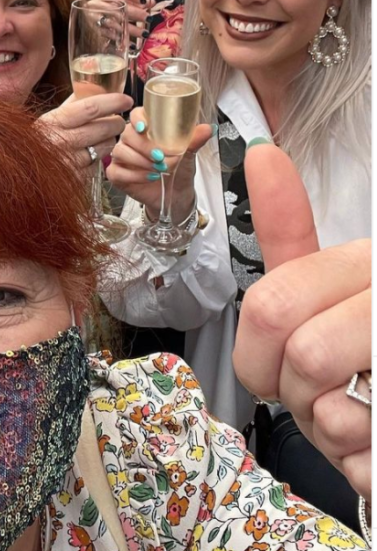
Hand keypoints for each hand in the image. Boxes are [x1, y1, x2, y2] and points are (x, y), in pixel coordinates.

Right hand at [39, 91, 132, 174]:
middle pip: (104, 128)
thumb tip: (93, 88)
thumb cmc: (37, 143)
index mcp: (54, 122)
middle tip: (118, 121)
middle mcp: (62, 141)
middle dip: (116, 123)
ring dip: (109, 141)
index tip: (126, 100)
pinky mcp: (76, 180)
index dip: (113, 102)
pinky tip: (89, 156)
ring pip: (105, 147)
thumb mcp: (47, 121)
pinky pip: (97, 165)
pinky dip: (97, 159)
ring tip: (101, 139)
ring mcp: (70, 162)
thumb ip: (69, 106)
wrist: (21, 175)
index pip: (91, 108)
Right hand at [84, 0, 152, 42]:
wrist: (81, 18)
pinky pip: (107, 34)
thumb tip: (152, 3)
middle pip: (117, 5)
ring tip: (143, 32)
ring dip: (130, 28)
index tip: (146, 1)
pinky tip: (129, 42)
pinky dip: (119, 38)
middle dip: (134, 12)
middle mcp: (93, 2)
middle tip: (147, 18)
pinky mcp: (90, 29)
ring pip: (113, 21)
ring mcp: (90, 16)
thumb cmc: (100, 7)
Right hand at [106, 107, 212, 220]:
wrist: (177, 194)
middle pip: (128, 134)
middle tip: (161, 157)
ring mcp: (121, 156)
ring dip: (141, 162)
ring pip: (121, 152)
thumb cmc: (180, 168)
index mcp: (146, 128)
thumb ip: (194, 140)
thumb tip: (208, 129)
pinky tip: (149, 177)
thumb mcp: (189, 153)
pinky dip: (134, 175)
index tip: (145, 127)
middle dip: (145, 146)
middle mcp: (131, 140)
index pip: (135, 115)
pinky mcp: (117, 173)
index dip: (138, 119)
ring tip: (159, 170)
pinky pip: (117, 171)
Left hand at [234, 143, 370, 496]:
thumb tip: (263, 154)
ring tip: (360, 413)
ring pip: (325, 410)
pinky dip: (362, 468)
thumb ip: (289, 233)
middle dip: (289, 388)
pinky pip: (365, 463)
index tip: (277, 364)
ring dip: (330, 431)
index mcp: (365, 266)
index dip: (258, 352)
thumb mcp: (328, 292)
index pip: (269, 306)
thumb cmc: (364, 365)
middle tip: (321, 391)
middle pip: (295, 358)